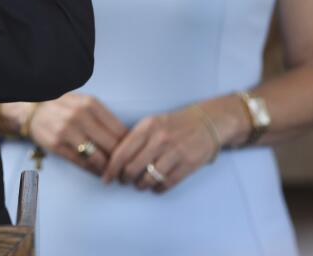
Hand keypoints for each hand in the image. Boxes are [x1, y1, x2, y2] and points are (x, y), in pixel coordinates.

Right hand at [14, 94, 127, 176]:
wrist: (33, 110)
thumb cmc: (64, 108)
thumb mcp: (85, 104)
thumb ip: (104, 120)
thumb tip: (128, 143)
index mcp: (91, 104)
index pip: (120, 131)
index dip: (130, 148)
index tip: (133, 157)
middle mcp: (80, 116)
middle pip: (112, 146)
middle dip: (122, 162)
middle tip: (127, 170)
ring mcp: (67, 130)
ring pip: (98, 158)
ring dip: (109, 170)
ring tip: (114, 174)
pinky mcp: (57, 144)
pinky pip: (82, 163)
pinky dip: (94, 171)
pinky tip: (99, 173)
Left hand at [102, 104, 220, 192]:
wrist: (207, 122)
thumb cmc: (173, 125)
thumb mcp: (151, 123)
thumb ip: (134, 138)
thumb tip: (115, 160)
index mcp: (147, 127)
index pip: (122, 152)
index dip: (111, 169)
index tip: (106, 178)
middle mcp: (160, 139)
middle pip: (133, 168)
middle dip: (125, 179)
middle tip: (124, 181)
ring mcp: (175, 152)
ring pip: (149, 178)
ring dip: (141, 185)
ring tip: (140, 184)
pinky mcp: (189, 164)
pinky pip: (167, 183)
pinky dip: (158, 189)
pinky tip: (156, 187)